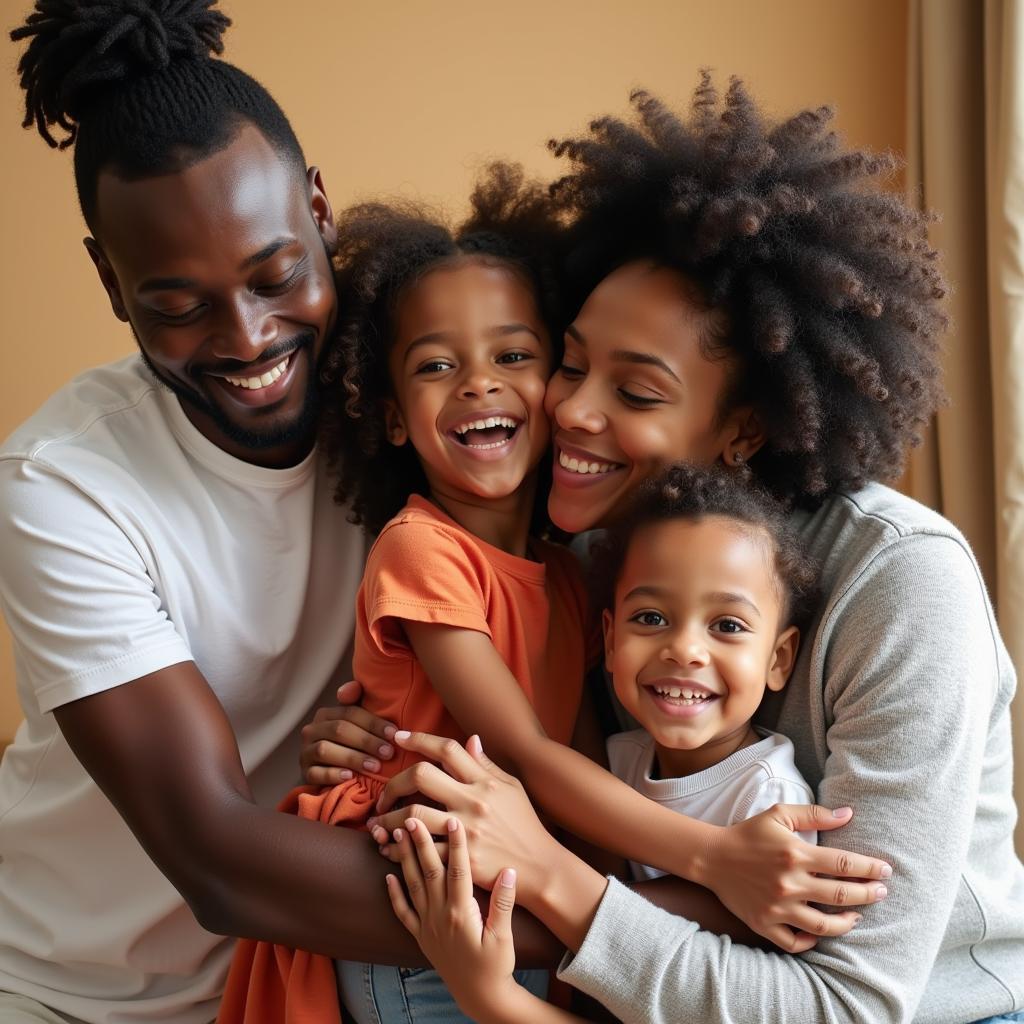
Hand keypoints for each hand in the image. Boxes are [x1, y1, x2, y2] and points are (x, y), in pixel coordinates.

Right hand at [299, 680, 395, 784]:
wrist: (331, 773)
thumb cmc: (351, 744)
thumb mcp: (357, 723)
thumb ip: (358, 702)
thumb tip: (355, 686)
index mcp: (326, 714)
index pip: (350, 713)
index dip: (374, 722)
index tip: (394, 734)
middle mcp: (312, 730)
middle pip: (339, 730)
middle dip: (367, 741)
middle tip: (388, 753)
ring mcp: (305, 752)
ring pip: (325, 750)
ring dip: (353, 758)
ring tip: (375, 766)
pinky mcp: (304, 773)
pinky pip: (315, 773)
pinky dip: (333, 774)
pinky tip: (350, 776)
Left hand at [367, 732, 560, 898]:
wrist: (540, 867)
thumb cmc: (525, 825)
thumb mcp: (512, 788)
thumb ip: (487, 765)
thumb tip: (469, 740)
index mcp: (485, 782)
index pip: (447, 749)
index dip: (420, 739)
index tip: (399, 737)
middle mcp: (473, 801)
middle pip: (421, 776)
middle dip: (394, 783)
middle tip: (382, 795)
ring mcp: (466, 830)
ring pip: (412, 816)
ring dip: (388, 820)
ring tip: (377, 825)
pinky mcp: (461, 860)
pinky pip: (420, 852)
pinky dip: (399, 851)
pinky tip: (390, 850)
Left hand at [386, 814, 522, 1018]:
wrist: (480, 997)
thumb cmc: (496, 966)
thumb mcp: (504, 936)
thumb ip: (504, 903)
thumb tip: (508, 870)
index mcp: (461, 913)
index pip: (458, 870)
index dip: (455, 844)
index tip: (452, 820)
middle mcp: (440, 916)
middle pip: (429, 872)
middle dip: (420, 843)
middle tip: (411, 817)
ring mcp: (428, 926)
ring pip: (413, 885)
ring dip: (404, 859)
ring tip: (396, 835)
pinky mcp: (421, 936)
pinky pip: (403, 912)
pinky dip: (394, 894)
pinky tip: (387, 876)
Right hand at [705, 804, 892, 951]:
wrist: (711, 857)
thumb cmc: (748, 834)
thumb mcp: (778, 814)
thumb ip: (814, 814)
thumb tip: (848, 814)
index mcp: (795, 854)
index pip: (844, 864)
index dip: (870, 868)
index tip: (885, 870)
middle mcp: (789, 883)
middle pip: (841, 895)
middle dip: (868, 894)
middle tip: (882, 892)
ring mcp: (777, 907)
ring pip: (824, 925)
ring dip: (848, 922)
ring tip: (858, 915)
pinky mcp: (764, 924)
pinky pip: (795, 942)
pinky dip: (811, 940)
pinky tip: (820, 931)